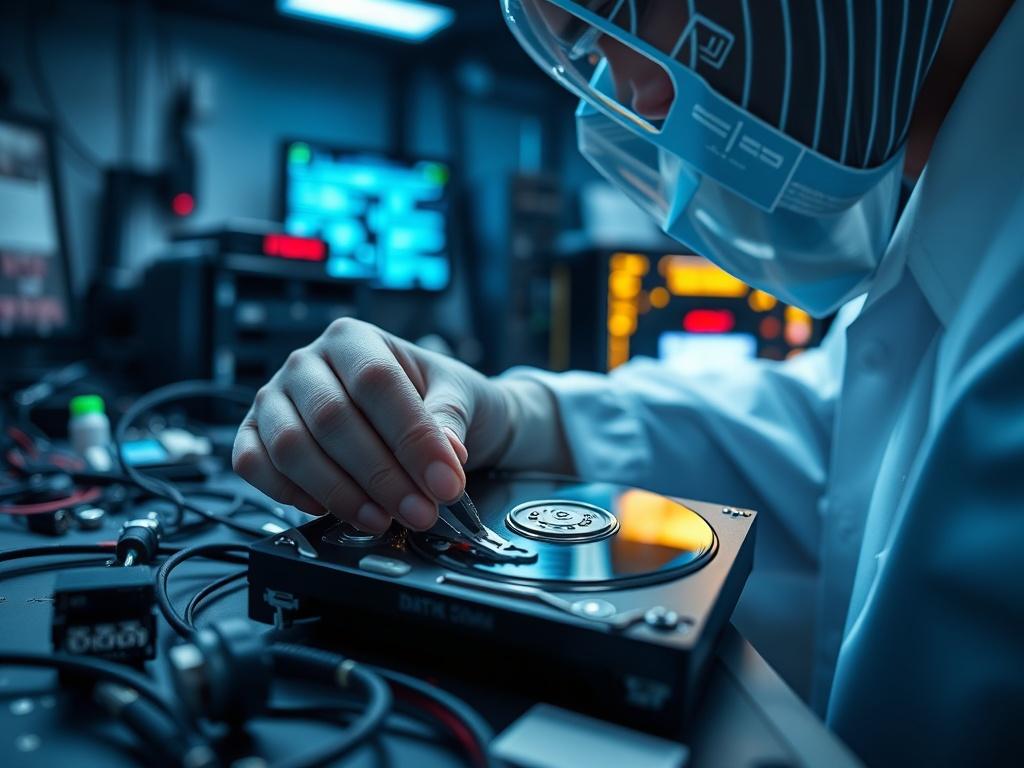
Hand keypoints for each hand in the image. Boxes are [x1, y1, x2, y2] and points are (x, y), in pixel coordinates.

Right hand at [232, 318, 515, 531]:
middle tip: (421, 512)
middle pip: (331, 418)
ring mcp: (274, 398)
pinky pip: (253, 464)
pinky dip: (289, 495)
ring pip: (291, 447)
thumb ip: (450, 420)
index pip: (375, 382)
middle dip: (380, 476)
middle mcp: (306, 363)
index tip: (445, 483)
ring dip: (340, 494)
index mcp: (353, 338)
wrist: (420, 408)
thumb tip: (447, 454)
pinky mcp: (254, 434)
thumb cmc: (434, 395)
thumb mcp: (458, 396)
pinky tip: (331, 511)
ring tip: (384, 520)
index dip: (411, 438)